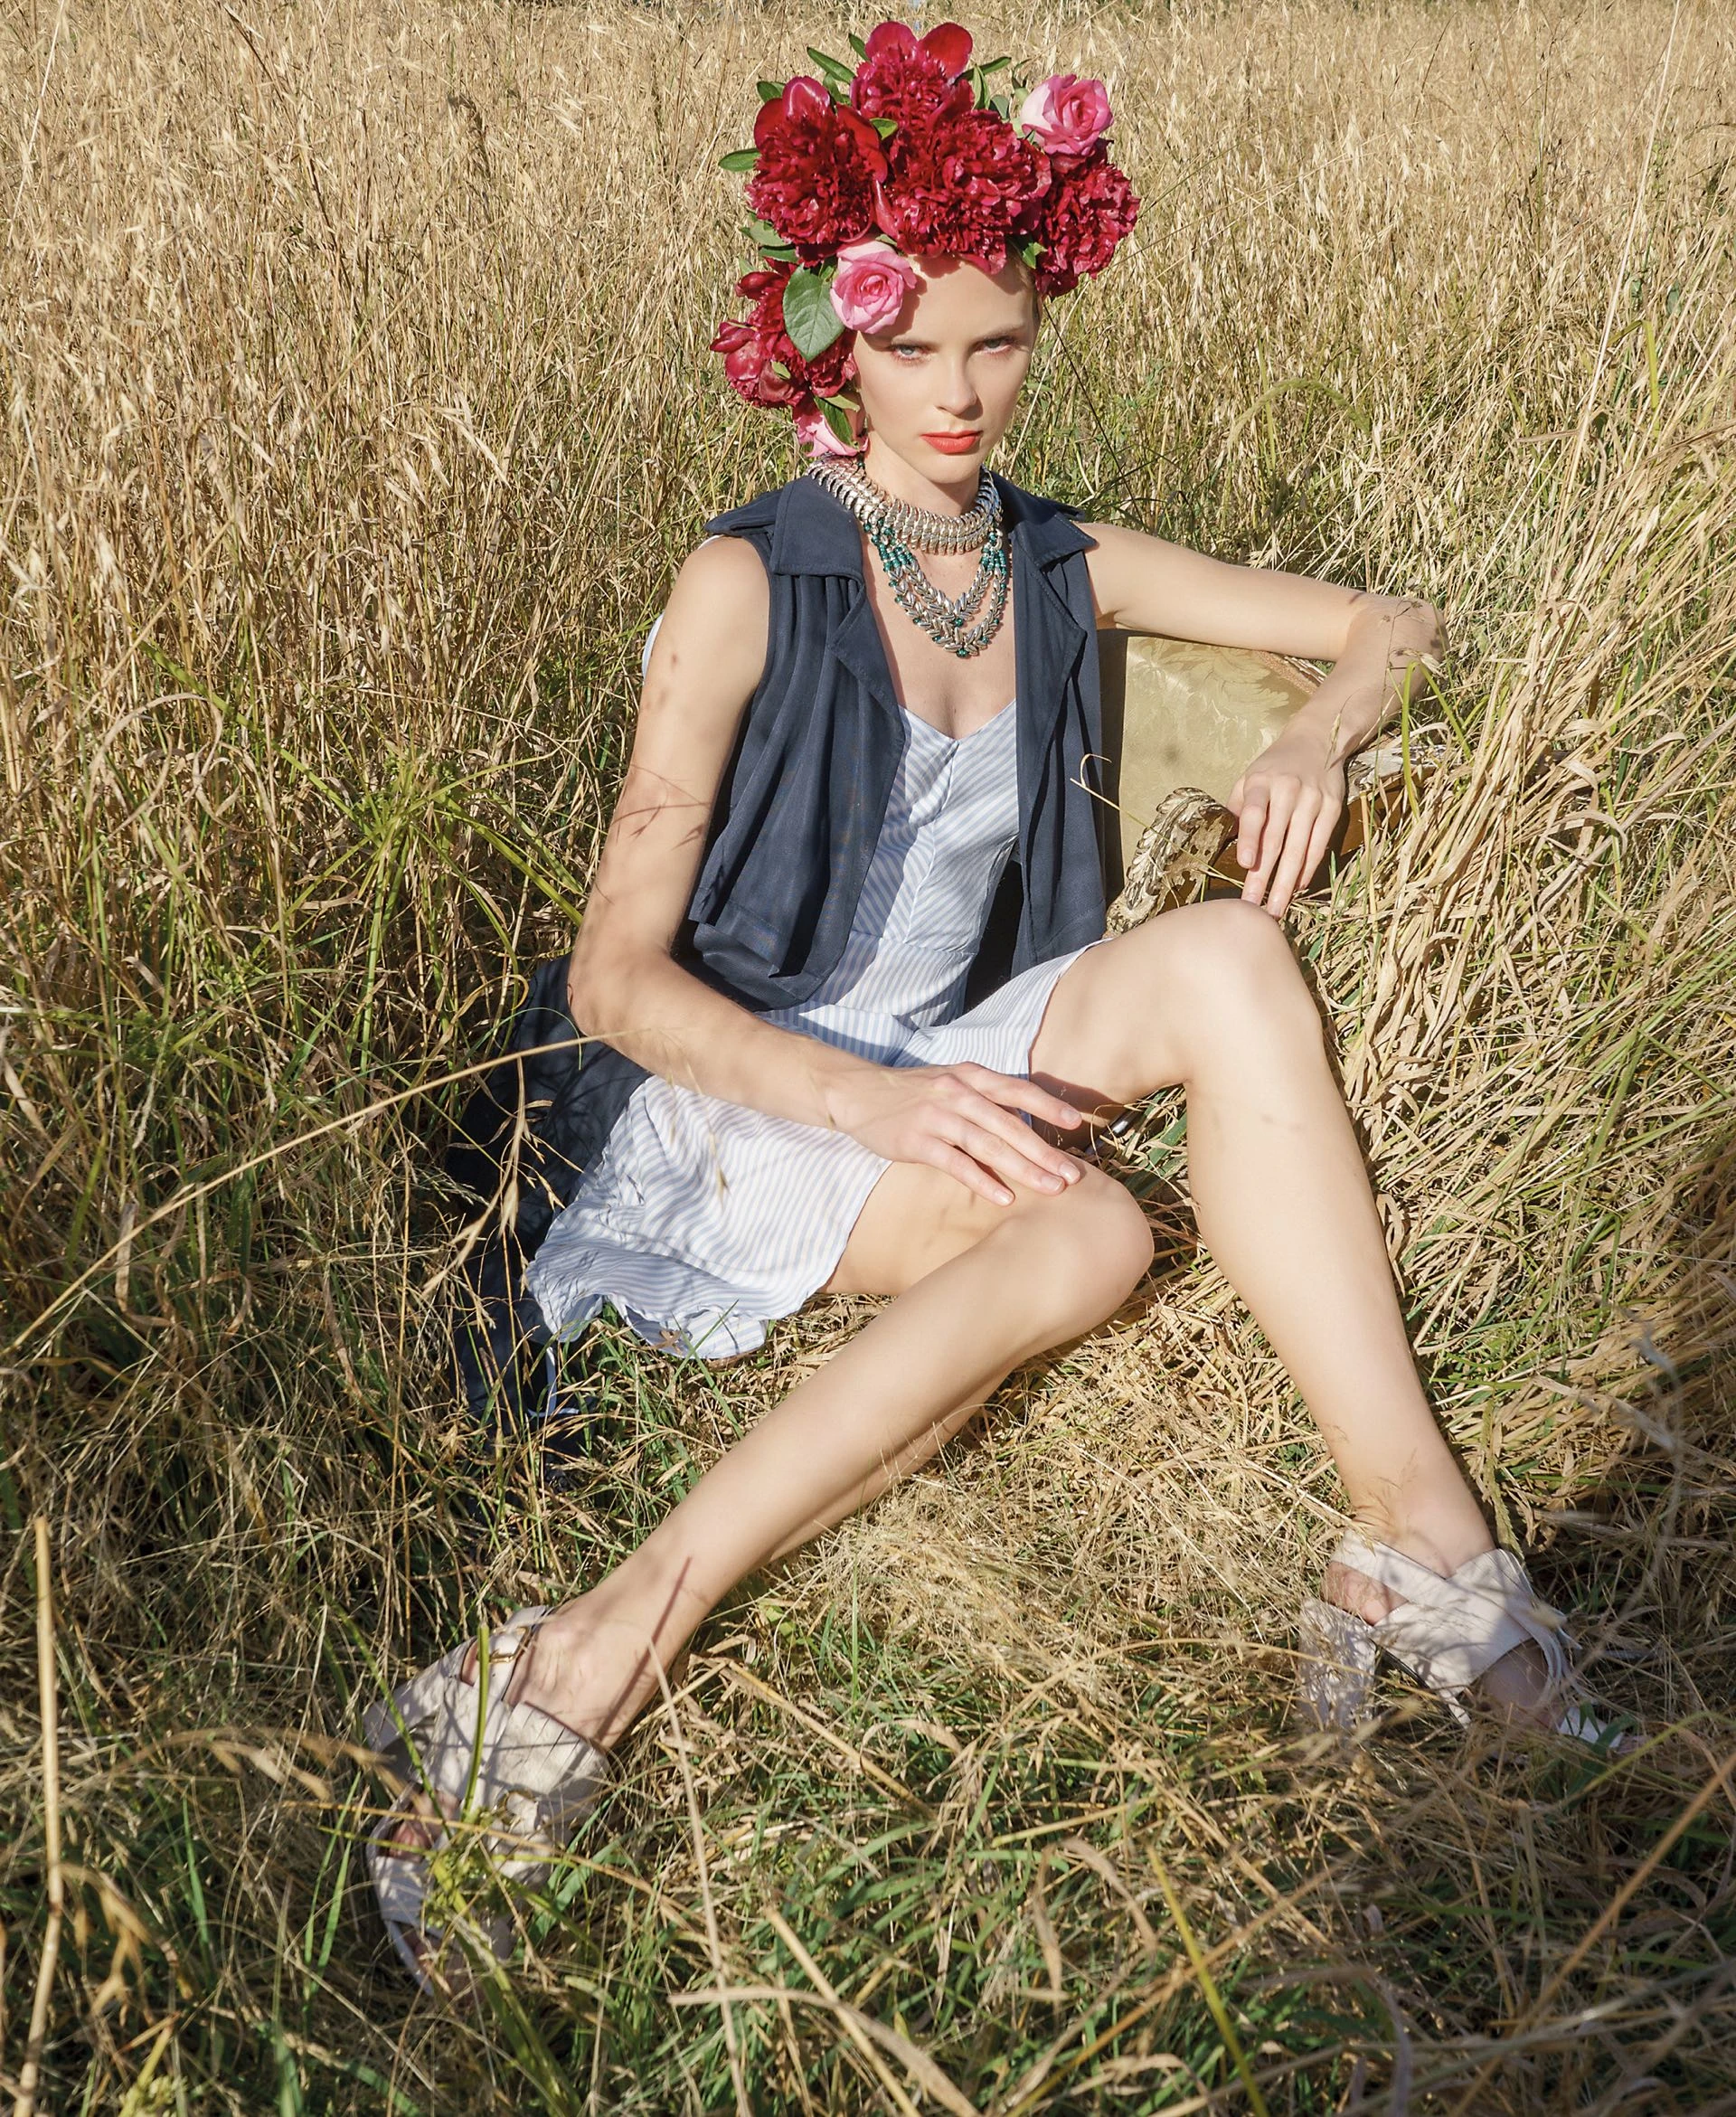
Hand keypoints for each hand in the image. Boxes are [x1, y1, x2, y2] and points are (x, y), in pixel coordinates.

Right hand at [831, 1061, 1086, 1206]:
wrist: (859, 1092)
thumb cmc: (912, 1093)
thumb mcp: (951, 1083)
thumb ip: (985, 1100)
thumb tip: (1025, 1127)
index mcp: (971, 1076)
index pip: (1017, 1089)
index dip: (1048, 1105)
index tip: (1076, 1122)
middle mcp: (958, 1093)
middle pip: (1009, 1123)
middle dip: (1044, 1151)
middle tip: (1072, 1174)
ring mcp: (937, 1115)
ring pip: (988, 1143)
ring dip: (1022, 1168)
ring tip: (1049, 1188)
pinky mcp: (917, 1140)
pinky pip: (956, 1162)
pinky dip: (981, 1180)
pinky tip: (1003, 1196)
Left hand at [1227, 727, 1346, 918]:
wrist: (1317, 739)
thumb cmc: (1274, 766)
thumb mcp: (1250, 776)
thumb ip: (1237, 805)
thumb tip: (1226, 838)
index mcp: (1261, 783)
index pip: (1254, 813)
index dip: (1251, 839)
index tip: (1246, 865)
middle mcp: (1288, 791)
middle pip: (1276, 840)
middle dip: (1264, 876)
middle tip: (1254, 907)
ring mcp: (1313, 800)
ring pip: (1299, 848)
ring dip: (1286, 882)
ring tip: (1276, 908)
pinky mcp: (1332, 808)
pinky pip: (1319, 844)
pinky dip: (1308, 868)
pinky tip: (1297, 887)